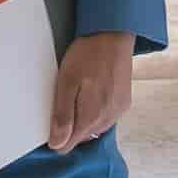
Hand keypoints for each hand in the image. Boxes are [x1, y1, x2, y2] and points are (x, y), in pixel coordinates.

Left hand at [50, 31, 134, 151]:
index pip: (67, 145)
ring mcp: (118, 111)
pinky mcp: (124, 103)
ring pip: (93, 128)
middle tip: (67, 94)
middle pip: (80, 137)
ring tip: (82, 89)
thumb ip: (62, 116)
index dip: (56, 133)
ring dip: (84, 115)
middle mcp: (108, 119)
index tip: (53, 113)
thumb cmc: (89, 54)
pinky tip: (93, 89)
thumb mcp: (66, 82)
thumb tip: (56, 144)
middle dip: (70, 122)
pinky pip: (105, 117)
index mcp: (91, 117)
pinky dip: (97, 108)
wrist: (114, 33)